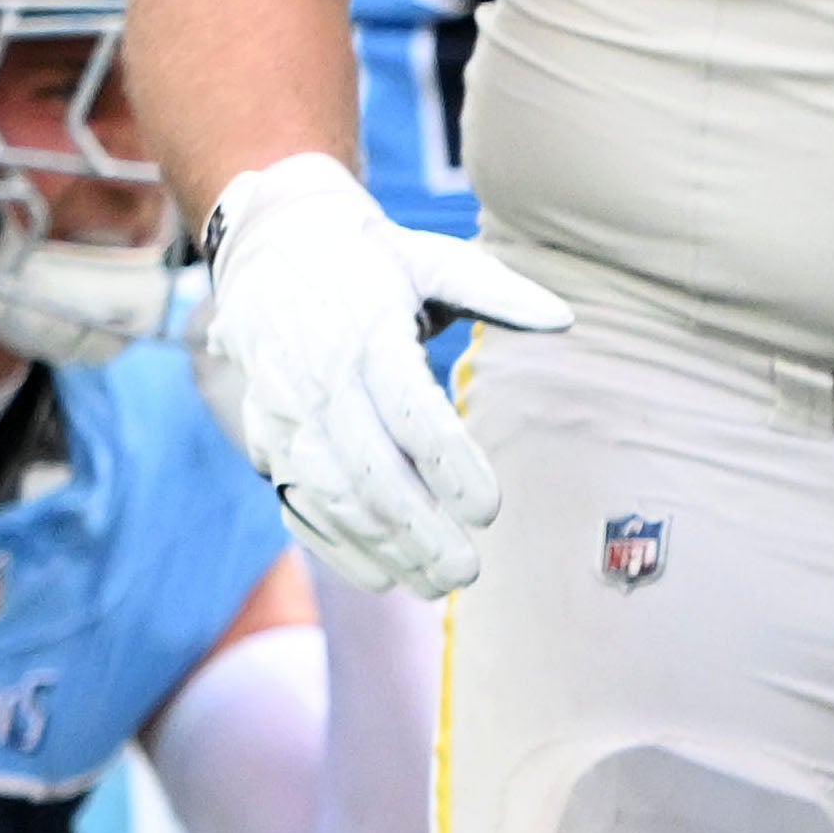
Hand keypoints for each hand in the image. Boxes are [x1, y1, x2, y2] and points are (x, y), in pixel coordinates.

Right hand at [194, 155, 566, 599]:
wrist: (270, 249)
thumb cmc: (371, 260)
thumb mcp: (434, 258)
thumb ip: (499, 290)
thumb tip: (566, 319)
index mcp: (365, 336)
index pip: (412, 416)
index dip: (452, 468)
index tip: (491, 511)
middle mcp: (318, 383)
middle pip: (371, 474)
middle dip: (419, 531)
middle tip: (468, 572)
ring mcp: (284, 416)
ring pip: (332, 499)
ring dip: (382, 549)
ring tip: (437, 583)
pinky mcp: (267, 440)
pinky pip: (298, 504)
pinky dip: (336, 547)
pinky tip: (381, 578)